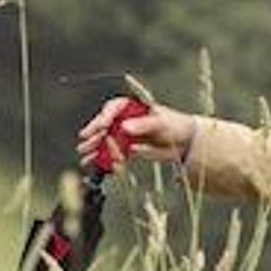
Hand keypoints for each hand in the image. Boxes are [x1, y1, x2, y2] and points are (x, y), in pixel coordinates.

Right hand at [76, 97, 194, 169]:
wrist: (185, 143)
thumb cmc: (175, 126)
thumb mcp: (161, 123)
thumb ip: (144, 125)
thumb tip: (125, 126)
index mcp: (134, 106)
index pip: (115, 107)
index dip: (106, 115)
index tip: (102, 125)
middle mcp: (127, 118)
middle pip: (106, 124)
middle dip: (95, 133)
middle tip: (86, 141)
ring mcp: (126, 134)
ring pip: (106, 139)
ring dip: (95, 148)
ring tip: (86, 156)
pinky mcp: (127, 148)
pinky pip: (112, 153)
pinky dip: (104, 159)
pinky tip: (95, 164)